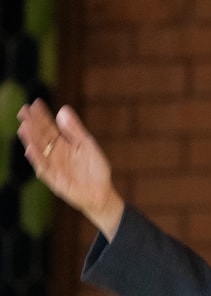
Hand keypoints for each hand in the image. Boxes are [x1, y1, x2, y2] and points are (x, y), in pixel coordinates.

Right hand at [17, 99, 122, 240]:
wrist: (101, 192)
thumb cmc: (95, 168)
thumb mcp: (86, 145)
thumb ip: (75, 130)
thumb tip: (63, 110)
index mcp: (63, 144)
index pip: (49, 127)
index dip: (42, 116)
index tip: (35, 103)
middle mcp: (54, 154)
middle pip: (41, 136)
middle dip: (32, 124)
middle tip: (23, 110)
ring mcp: (53, 166)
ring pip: (39, 151)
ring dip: (31, 139)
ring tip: (24, 126)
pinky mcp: (54, 179)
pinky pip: (43, 168)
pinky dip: (37, 159)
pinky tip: (30, 149)